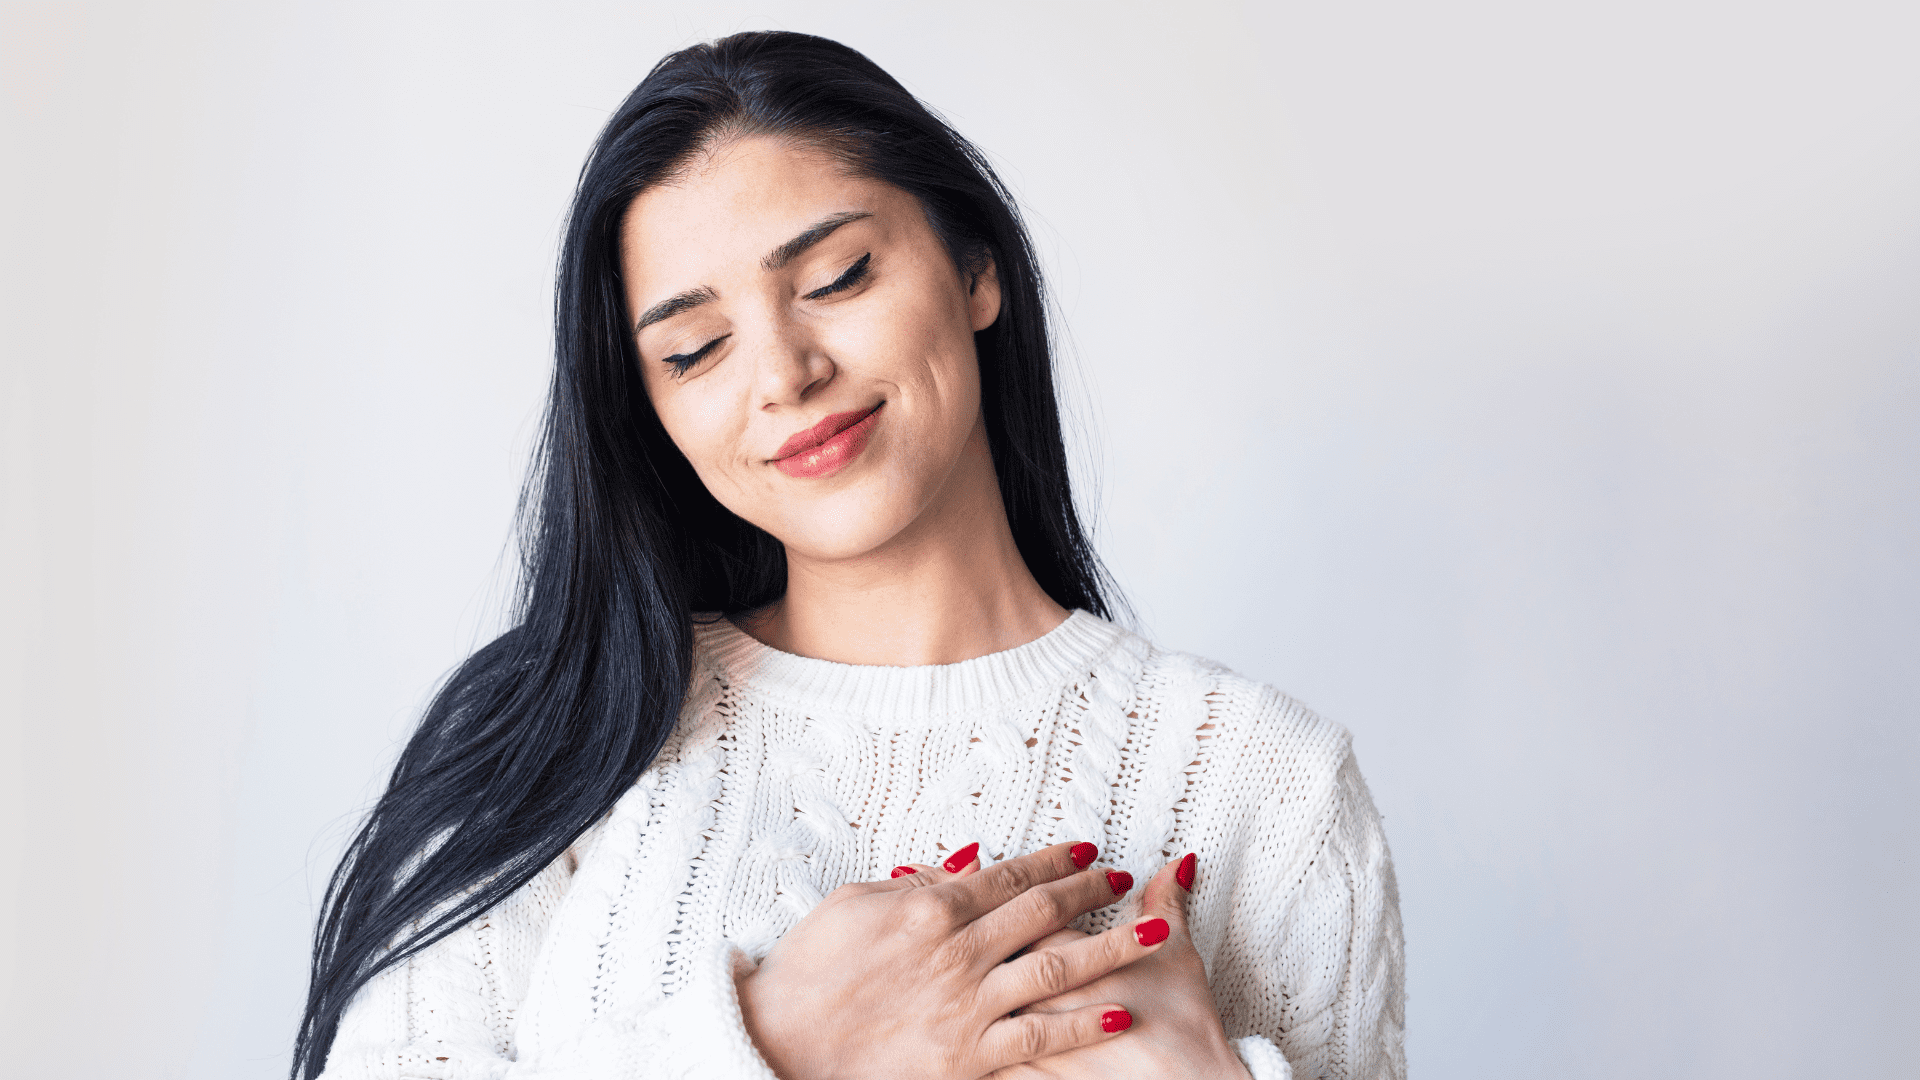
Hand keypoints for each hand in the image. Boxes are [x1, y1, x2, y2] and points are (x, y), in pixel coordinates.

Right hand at [737, 841, 1173, 1079]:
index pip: (1009, 875)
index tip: (1088, 851)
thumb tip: (965, 859)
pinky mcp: (970, 1056)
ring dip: (1113, 947)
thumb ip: (913, 881)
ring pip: (1058, 968)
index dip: (1055, 861)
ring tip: (1157, 930)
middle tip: (1126, 879)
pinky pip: (1040, 1037)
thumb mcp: (852, 905)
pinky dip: (1083, 1024)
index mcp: (929, 908)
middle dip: (1092, 893)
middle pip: (1043, 912)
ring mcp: (968, 1005)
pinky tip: (1121, 1012)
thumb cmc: (807, 973)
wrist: (781, 1045)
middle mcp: (959, 952)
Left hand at [901, 853, 1250, 1079]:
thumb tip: (1176, 865)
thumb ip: (1166, 906)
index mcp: (1061, 955)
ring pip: (959, 992)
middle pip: (975, 944)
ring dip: (928, 963)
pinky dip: (938, 1024)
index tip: (960, 861)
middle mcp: (1030, 994)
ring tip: (902, 939)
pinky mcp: (1009, 1073)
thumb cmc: (1182, 1034)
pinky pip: (965, 1047)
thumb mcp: (1178, 961)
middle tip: (914, 881)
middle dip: (943, 916)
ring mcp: (1015, 1038)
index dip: (986, 881)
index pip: (1015, 906)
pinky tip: (917, 1009)